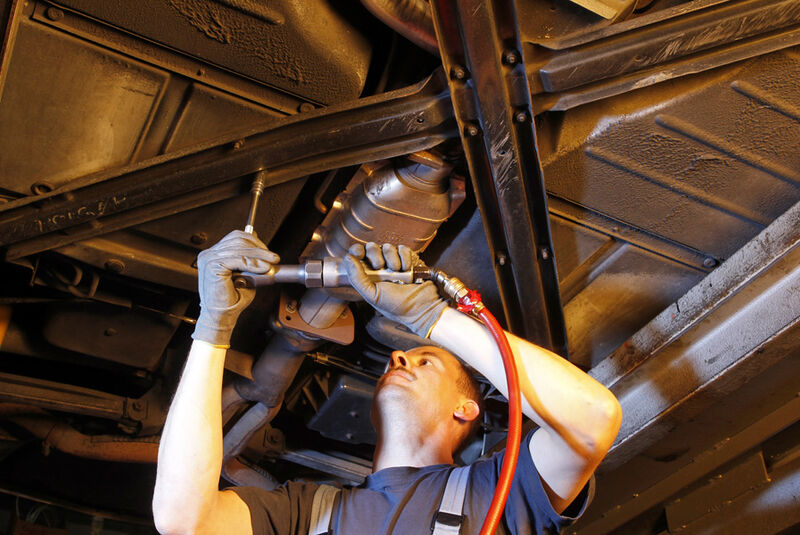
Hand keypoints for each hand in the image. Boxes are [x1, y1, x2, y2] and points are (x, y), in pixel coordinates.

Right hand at [192, 230, 279, 345]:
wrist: (220, 316)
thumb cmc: (231, 300)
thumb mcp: (245, 275)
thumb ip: (249, 262)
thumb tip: (262, 250)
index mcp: (214, 254)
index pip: (236, 237)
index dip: (254, 241)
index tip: (267, 251)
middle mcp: (209, 254)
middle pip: (238, 241)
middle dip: (259, 248)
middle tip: (273, 258)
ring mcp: (209, 259)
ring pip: (240, 249)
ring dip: (259, 256)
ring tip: (270, 264)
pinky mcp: (212, 266)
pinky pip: (237, 260)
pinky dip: (253, 264)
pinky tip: (262, 268)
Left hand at [344, 242, 446, 337]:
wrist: (421, 307)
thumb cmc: (397, 306)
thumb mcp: (372, 295)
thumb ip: (357, 278)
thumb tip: (348, 258)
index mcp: (368, 275)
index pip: (358, 255)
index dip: (357, 251)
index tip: (359, 254)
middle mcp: (381, 267)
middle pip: (371, 247)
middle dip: (375, 255)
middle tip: (380, 268)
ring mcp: (395, 262)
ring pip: (387, 247)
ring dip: (391, 258)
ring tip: (397, 272)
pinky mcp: (409, 259)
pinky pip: (402, 249)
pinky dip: (404, 257)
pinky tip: (406, 268)